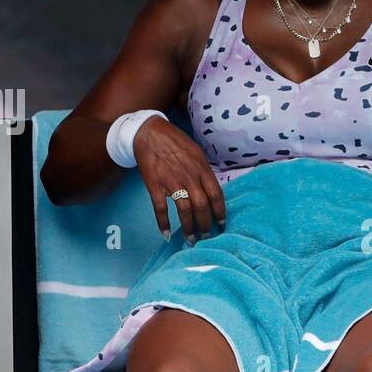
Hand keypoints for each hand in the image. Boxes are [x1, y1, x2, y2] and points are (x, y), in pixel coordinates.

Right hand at [133, 117, 225, 242]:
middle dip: (205, 225)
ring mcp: (171, 181)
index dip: (220, 212)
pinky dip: (163, 223)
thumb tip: (211, 190)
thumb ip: (204, 172)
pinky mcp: (154, 184)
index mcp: (202, 168)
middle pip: (202, 206)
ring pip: (184, 210)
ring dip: (188, 228)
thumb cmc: (175, 142)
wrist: (149, 132)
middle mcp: (189, 176)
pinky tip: (166, 234)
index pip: (216, 194)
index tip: (222, 224)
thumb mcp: (196, 153)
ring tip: (190, 240)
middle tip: (206, 237)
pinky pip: (160, 208)